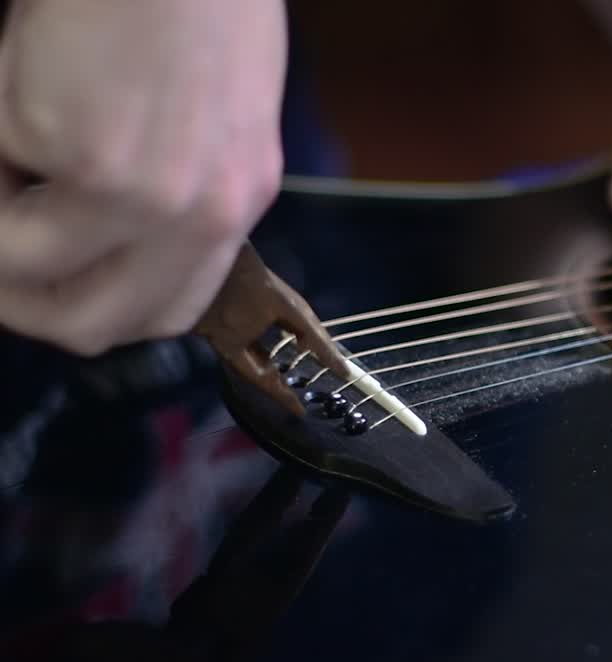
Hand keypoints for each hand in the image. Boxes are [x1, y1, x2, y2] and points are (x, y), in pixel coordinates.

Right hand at [0, 0, 288, 355]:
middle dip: (17, 298)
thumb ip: (168, 184)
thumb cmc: (191, 0)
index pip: (164, 312)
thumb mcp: (211, 114)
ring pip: (23, 269)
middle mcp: (204, 215)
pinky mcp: (94, 159)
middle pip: (91, 325)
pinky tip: (15, 81)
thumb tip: (88, 229)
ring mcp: (152, 196)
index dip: (89, 309)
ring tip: (4, 146)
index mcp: (234, 202)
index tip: (46, 283)